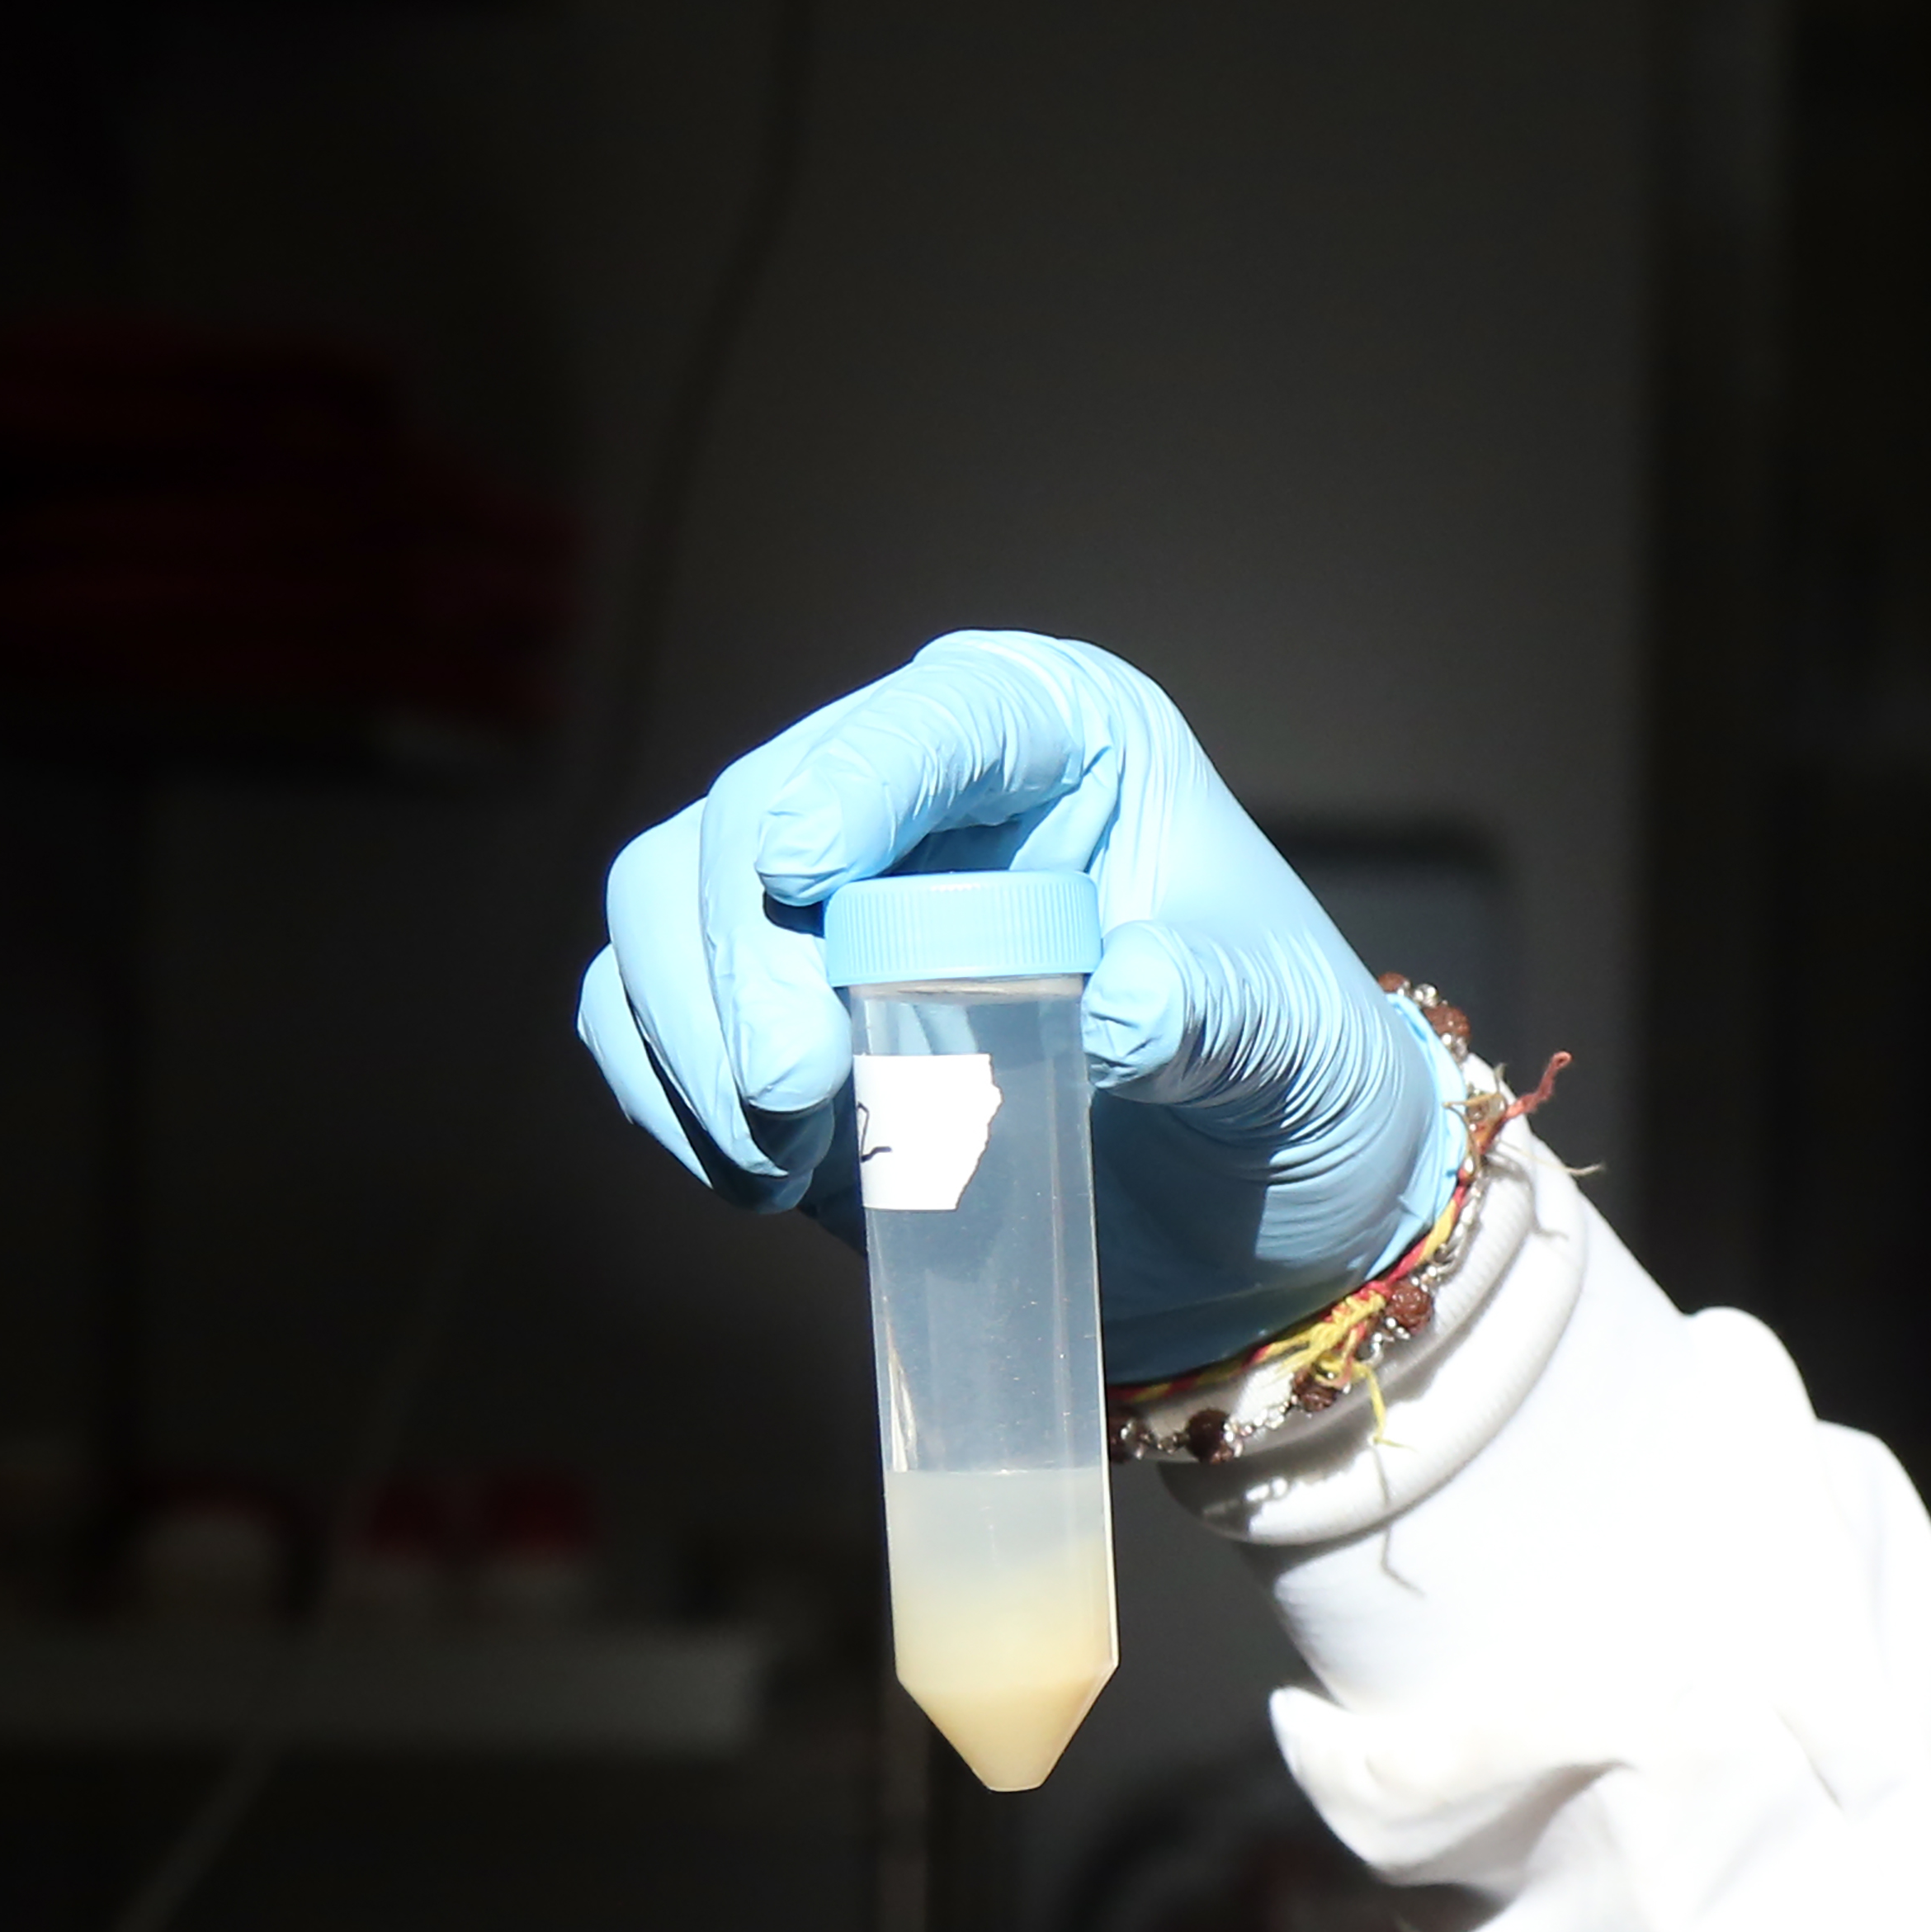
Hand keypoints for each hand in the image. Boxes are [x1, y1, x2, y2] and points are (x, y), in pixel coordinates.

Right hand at [576, 632, 1453, 1377]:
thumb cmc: (1287, 1079)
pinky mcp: (761, 1004)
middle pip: (752, 814)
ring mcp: (822, 892)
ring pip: (663, 901)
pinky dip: (669, 1092)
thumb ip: (1215, 1012)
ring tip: (783, 1157)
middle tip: (792, 1094)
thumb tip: (1119, 1005)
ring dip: (691, 1032)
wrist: (1251, 1208)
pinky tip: (755, 1174)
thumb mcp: (1289, 1043)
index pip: (930, 723)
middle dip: (743, 955)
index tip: (801, 872)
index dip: (851, 780)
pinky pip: (641, 1011)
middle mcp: (918, 786)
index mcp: (1054, 733)